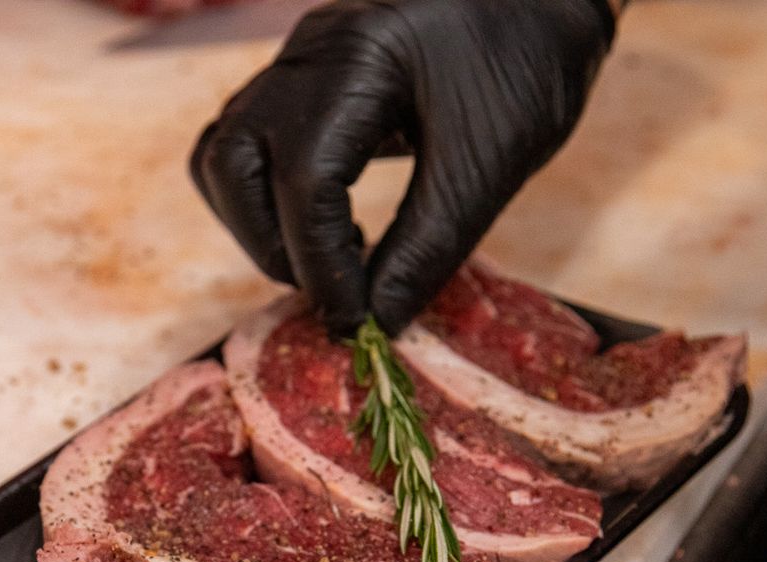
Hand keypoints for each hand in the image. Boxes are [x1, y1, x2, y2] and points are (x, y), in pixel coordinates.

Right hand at [191, 0, 613, 336]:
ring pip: (223, 153)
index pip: (305, 182)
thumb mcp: (488, 167)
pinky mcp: (301, 77)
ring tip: (323, 260)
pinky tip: (321, 220)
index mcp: (359, 62)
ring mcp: (296, 60)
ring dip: (257, 225)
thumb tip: (375, 324)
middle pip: (233, 165)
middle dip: (273, 247)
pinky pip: (244, 141)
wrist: (543, 0)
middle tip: (333, 290)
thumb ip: (425, 251)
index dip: (321, 266)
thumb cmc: (529, 66)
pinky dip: (262, 196)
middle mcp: (309, 54)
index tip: (353, 321)